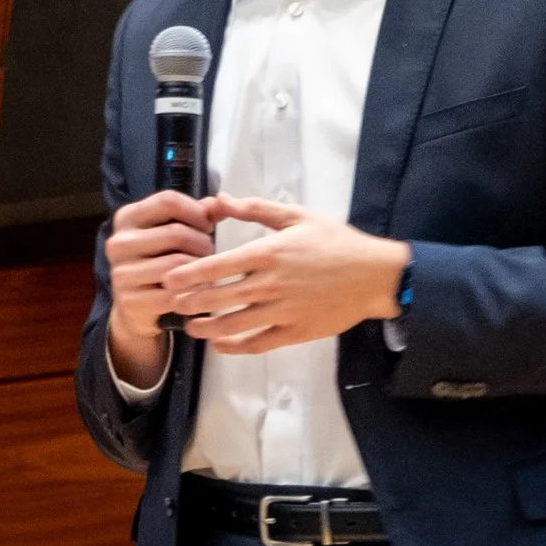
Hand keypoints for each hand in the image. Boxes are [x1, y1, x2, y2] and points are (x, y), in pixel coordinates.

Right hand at [103, 188, 215, 383]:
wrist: (135, 307)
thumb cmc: (160, 261)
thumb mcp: (173, 232)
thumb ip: (198, 214)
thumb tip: (221, 202)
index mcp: (127, 217)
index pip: (167, 201)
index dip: (196, 212)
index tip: (206, 227)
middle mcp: (118, 243)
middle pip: (176, 233)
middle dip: (203, 244)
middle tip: (208, 254)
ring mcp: (121, 273)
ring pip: (177, 264)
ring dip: (199, 270)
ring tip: (203, 272)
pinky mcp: (129, 301)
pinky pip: (174, 293)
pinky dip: (193, 292)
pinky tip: (197, 291)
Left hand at [162, 195, 408, 355]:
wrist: (376, 275)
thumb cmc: (336, 242)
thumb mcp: (298, 217)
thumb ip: (255, 209)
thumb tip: (218, 199)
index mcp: (270, 253)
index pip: (219, 266)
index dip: (189, 275)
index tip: (169, 279)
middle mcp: (272, 284)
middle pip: (220, 298)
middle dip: (191, 303)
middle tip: (172, 304)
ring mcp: (284, 310)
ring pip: (235, 324)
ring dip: (208, 328)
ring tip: (191, 327)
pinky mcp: (296, 331)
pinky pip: (259, 343)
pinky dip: (236, 347)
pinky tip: (221, 345)